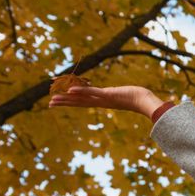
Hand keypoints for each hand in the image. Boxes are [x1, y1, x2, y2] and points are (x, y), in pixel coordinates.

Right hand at [47, 85, 165, 116]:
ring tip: (54, 100)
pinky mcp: (108, 95)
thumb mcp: (120, 95)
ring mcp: (103, 99)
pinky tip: (70, 91)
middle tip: (49, 104)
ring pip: (82, 99)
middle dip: (64, 103)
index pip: (82, 102)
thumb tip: (111, 94)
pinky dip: (81, 92)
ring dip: (67, 99)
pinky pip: (92, 93)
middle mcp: (100, 102)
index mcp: (101, 102)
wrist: (144, 101)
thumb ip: (113, 95)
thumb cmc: (135, 97)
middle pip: (78, 103)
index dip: (69, 102)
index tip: (58, 102)